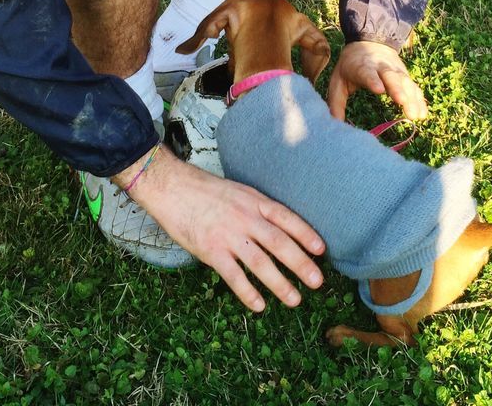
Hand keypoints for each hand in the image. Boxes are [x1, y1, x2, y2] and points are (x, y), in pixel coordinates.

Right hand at [120, 149, 325, 311]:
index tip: (320, 250)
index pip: (286, 218)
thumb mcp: (237, 191)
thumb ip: (256, 208)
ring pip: (260, 262)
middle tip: (318, 282)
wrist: (170, 187)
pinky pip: (233, 275)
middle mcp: (245, 217)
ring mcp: (228, 235)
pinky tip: (259, 306)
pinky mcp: (210, 250)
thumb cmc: (203, 190)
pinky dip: (247, 292)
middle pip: (279, 243)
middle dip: (301, 263)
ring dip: (280, 283)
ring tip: (295, 300)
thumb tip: (276, 226)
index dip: (305, 234)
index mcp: (254, 201)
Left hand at [327, 40, 428, 121]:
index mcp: (362, 66)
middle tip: (402, 102)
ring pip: (406, 83)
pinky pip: (414, 88)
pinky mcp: (405, 77)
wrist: (370, 40)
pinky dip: (419, 100)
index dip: (373, 80)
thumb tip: (334, 124)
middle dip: (397, 89)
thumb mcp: (338, 79)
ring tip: (416, 115)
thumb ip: (336, 101)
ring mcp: (396, 71)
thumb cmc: (351, 66)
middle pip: (391, 77)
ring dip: (412, 98)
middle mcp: (382, 67)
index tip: (379, 90)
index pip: (367, 73)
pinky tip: (423, 114)